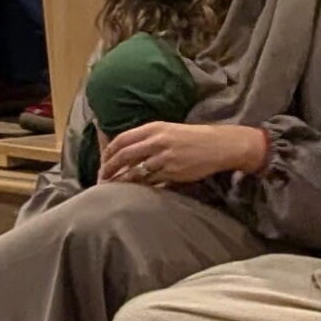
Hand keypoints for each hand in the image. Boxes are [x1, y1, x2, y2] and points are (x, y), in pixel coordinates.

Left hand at [99, 122, 266, 188]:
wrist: (219, 145)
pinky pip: (149, 181)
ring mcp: (164, 156)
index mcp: (155, 127)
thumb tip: (130, 152)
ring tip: (111, 188)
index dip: (108, 151)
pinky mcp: (172, 171)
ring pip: (134, 170)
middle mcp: (157, 140)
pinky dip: (138, 187)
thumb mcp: (170, 130)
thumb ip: (150, 138)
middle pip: (124, 154)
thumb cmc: (195, 138)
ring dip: (120, 181)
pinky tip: (132, 192)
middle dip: (109, 168)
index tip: (102, 161)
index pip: (123, 138)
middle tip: (101, 178)